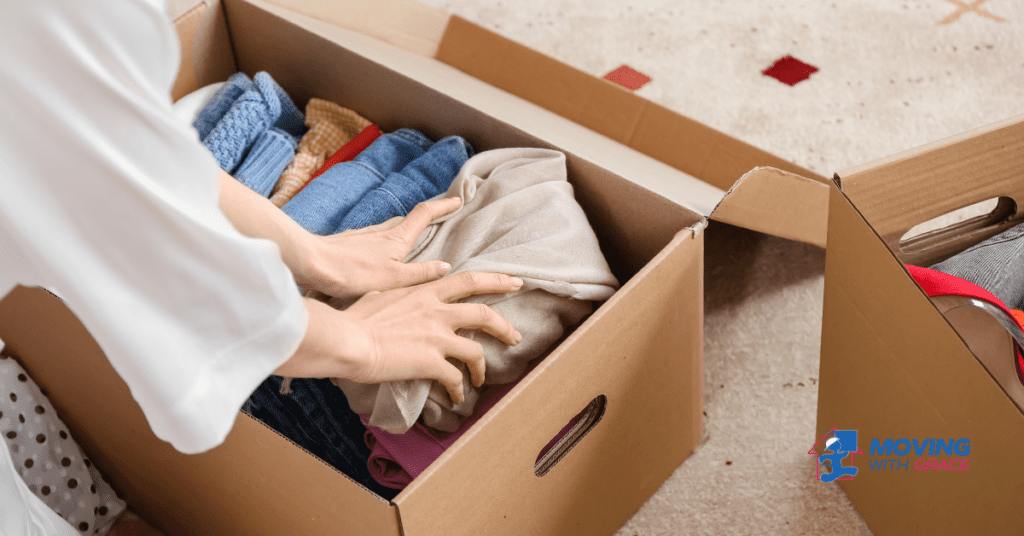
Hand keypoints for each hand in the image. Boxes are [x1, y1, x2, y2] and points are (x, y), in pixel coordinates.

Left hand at [293, 197, 463, 299]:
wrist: (310, 263)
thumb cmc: (352, 273)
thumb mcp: (394, 279)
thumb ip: (421, 273)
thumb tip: (446, 267)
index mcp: (397, 239)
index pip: (425, 215)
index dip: (443, 206)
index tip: (458, 199)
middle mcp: (381, 232)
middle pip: (408, 218)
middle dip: (427, 215)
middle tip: (440, 215)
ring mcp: (363, 236)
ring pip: (390, 227)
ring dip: (405, 227)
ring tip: (414, 235)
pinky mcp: (348, 243)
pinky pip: (374, 237)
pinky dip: (385, 239)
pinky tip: (379, 251)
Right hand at [340, 271, 523, 403]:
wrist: (348, 340)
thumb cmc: (355, 318)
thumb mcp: (380, 295)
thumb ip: (396, 295)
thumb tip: (388, 296)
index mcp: (426, 292)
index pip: (469, 280)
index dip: (496, 281)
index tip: (514, 282)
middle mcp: (438, 312)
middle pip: (484, 314)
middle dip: (505, 326)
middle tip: (516, 336)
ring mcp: (437, 337)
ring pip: (476, 350)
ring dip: (483, 367)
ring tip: (482, 378)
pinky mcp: (432, 362)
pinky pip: (456, 379)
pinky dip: (460, 390)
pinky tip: (458, 398)